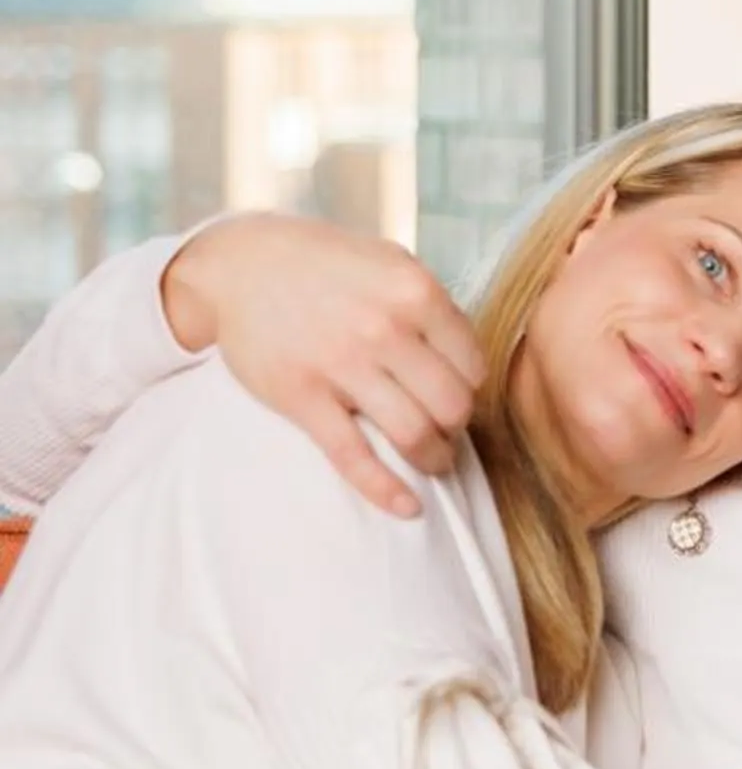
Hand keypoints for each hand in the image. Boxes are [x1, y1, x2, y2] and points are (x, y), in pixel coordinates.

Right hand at [163, 215, 484, 519]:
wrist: (242, 264)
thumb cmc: (323, 264)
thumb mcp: (389, 262)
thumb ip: (430, 306)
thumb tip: (464, 359)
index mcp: (415, 292)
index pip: (472, 365)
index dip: (471, 388)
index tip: (458, 395)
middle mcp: (385, 328)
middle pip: (451, 406)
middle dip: (456, 427)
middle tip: (447, 430)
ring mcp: (342, 365)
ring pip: (413, 434)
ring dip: (433, 459)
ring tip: (434, 461)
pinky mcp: (303, 397)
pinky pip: (354, 457)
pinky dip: (385, 490)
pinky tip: (407, 506)